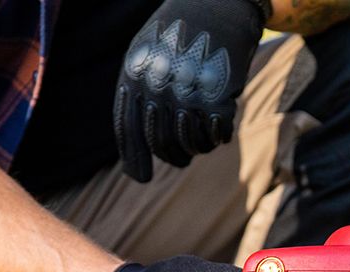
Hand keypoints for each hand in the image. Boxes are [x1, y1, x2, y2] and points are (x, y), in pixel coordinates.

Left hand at [114, 0, 271, 181]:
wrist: (218, 4)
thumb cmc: (181, 32)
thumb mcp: (148, 55)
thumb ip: (139, 92)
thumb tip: (138, 141)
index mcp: (134, 77)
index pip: (128, 130)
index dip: (134, 158)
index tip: (141, 178)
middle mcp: (157, 89)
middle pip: (161, 144)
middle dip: (173, 156)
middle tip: (182, 158)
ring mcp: (186, 94)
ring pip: (191, 144)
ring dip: (198, 146)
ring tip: (203, 137)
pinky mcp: (216, 98)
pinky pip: (216, 136)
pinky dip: (219, 136)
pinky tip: (221, 126)